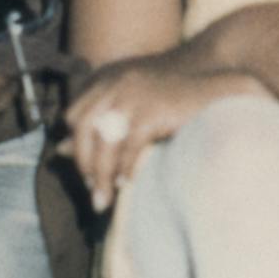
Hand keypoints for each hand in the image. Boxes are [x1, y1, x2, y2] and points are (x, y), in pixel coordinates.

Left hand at [66, 55, 261, 213]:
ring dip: (101, 175)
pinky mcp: (152, 112)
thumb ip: (98, 122)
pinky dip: (126, 168)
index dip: (77, 145)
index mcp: (106, 80)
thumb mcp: (131, 103)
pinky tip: (128, 181)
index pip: (75, 116)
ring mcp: (133, 96)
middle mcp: (115, 84)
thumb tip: (61, 149)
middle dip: (84, 163)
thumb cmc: (174, 95)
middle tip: (91, 190)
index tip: (85, 171)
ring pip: (104, 142)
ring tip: (104, 199)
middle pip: (84, 129)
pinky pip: (129, 147)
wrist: (218, 79)